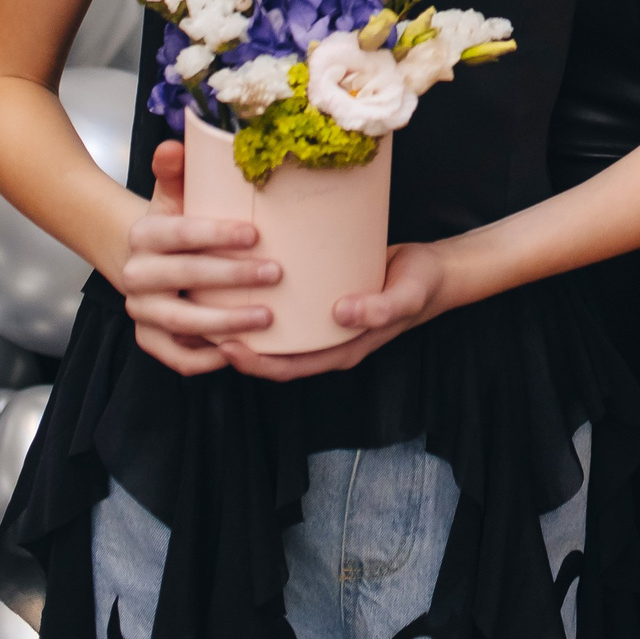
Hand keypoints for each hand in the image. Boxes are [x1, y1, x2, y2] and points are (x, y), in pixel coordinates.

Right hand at [120, 140, 277, 376]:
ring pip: (183, 323)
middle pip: (185, 278)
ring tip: (268, 317)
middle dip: (232, 277)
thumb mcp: (173, 191)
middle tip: (276, 273)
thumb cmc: (173, 219)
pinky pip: (177, 356)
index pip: (180, 234)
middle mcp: (137, 276)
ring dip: (226, 323)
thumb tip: (175, 141)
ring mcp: (141, 312)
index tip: (256, 234)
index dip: (217, 235)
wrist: (138, 255)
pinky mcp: (148, 339)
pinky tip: (242, 348)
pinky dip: (207, 357)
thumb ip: (176, 168)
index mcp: (144, 235)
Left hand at [221, 243, 451, 382]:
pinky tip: (245, 276)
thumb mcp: (406, 296)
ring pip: (277, 331)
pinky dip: (265, 299)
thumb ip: (379, 309)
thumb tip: (341, 314)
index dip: (255, 363)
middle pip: (272, 353)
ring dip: (246, 323)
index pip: (287, 368)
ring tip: (211, 301)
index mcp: (341, 350)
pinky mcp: (324, 297)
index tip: (226, 346)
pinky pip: (289, 307)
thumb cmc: (421, 285)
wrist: (437, 271)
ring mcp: (324, 322)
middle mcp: (326, 341)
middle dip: (237, 346)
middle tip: (202, 324)